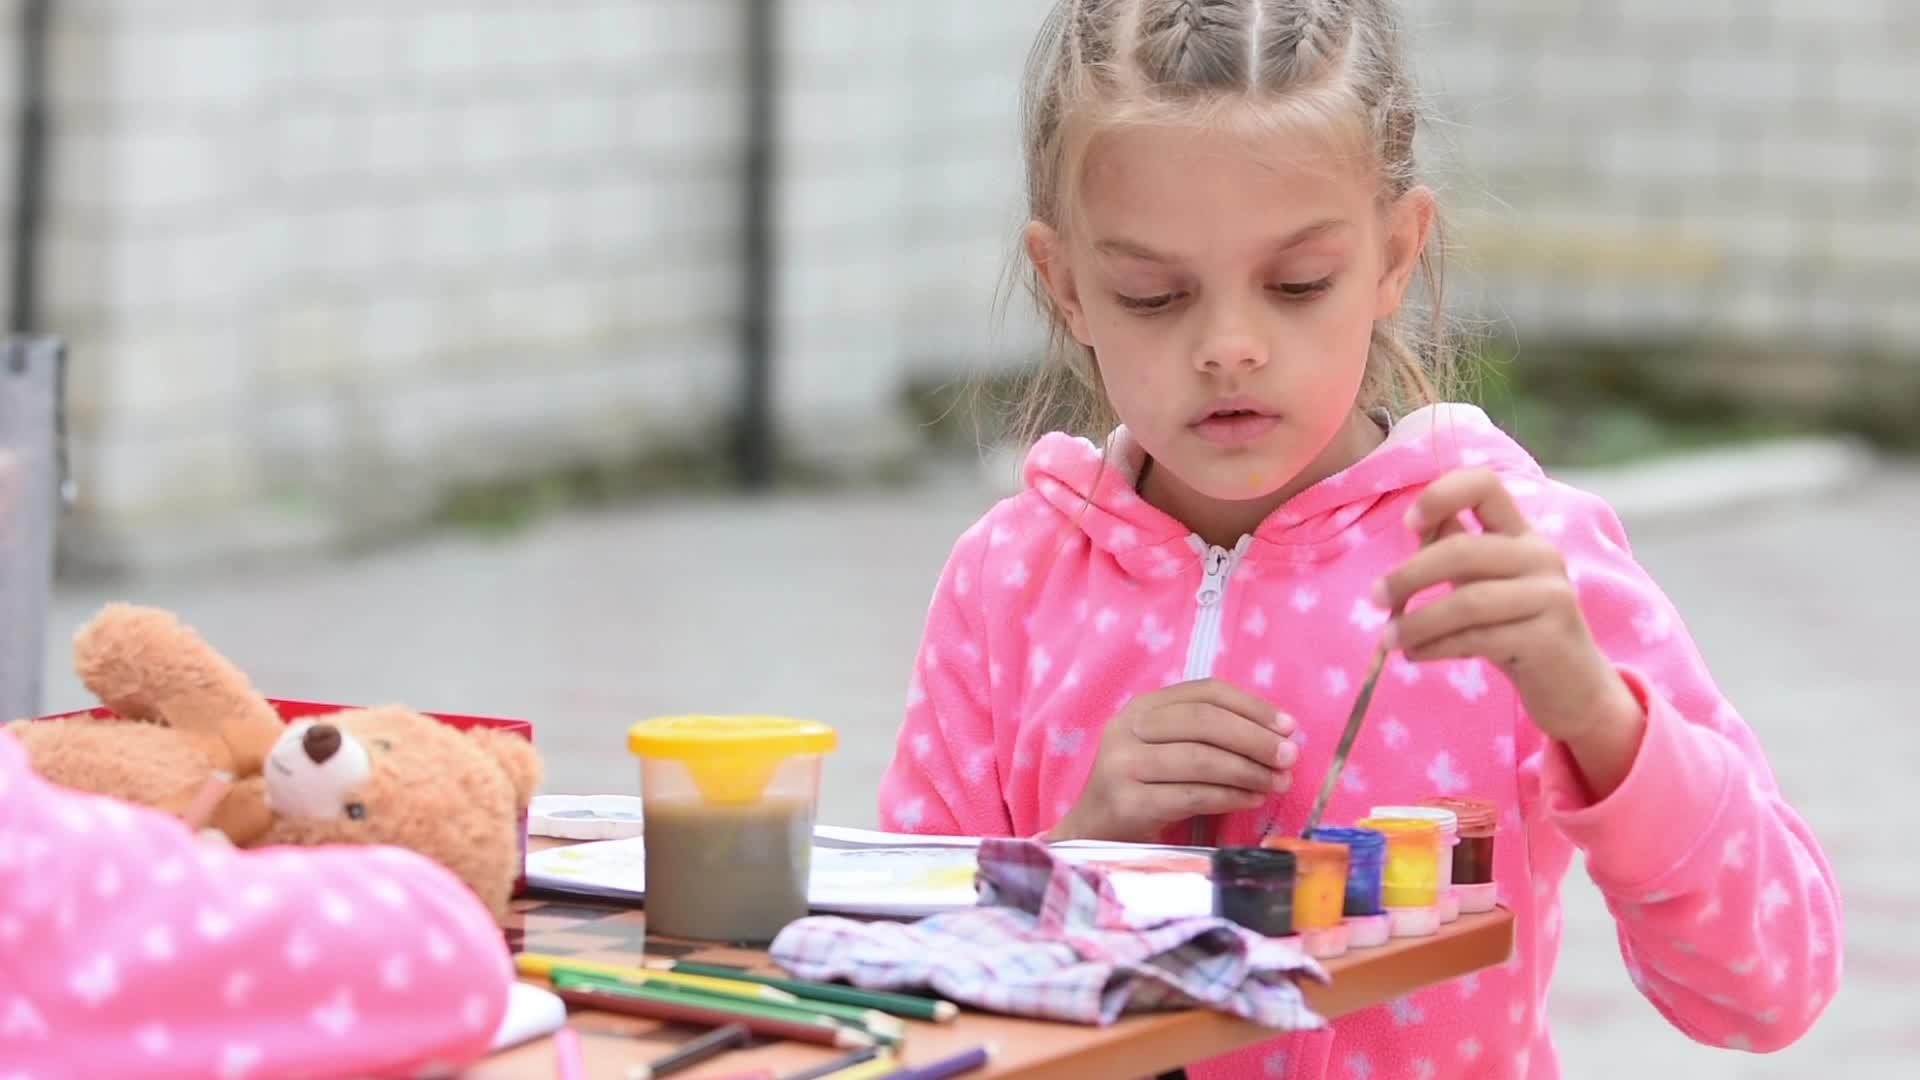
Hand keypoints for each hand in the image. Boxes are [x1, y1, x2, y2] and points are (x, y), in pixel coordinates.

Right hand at [1048, 679, 1296, 844]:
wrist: (1093, 831)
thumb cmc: (1142, 787)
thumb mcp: (1166, 748)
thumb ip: (1207, 734)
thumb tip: (1278, 736)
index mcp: (1141, 706)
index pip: (1204, 692)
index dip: (1251, 706)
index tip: (1288, 726)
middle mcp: (1127, 729)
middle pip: (1204, 722)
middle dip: (1255, 738)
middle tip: (1290, 757)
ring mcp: (1123, 765)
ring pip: (1200, 759)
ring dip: (1248, 771)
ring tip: (1278, 782)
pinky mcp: (1128, 803)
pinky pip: (1192, 796)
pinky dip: (1229, 797)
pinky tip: (1252, 799)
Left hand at [1373, 469, 1640, 746]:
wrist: (1572, 686)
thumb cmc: (1515, 628)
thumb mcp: (1485, 583)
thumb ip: (1455, 550)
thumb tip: (1414, 523)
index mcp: (1521, 533)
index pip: (1485, 485)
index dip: (1441, 494)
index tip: (1408, 523)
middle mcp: (1541, 555)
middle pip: (1462, 551)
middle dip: (1408, 576)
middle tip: (1375, 598)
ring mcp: (1550, 596)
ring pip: (1467, 602)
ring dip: (1416, 622)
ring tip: (1388, 639)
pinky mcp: (1548, 638)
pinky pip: (1478, 638)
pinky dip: (1436, 648)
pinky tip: (1415, 655)